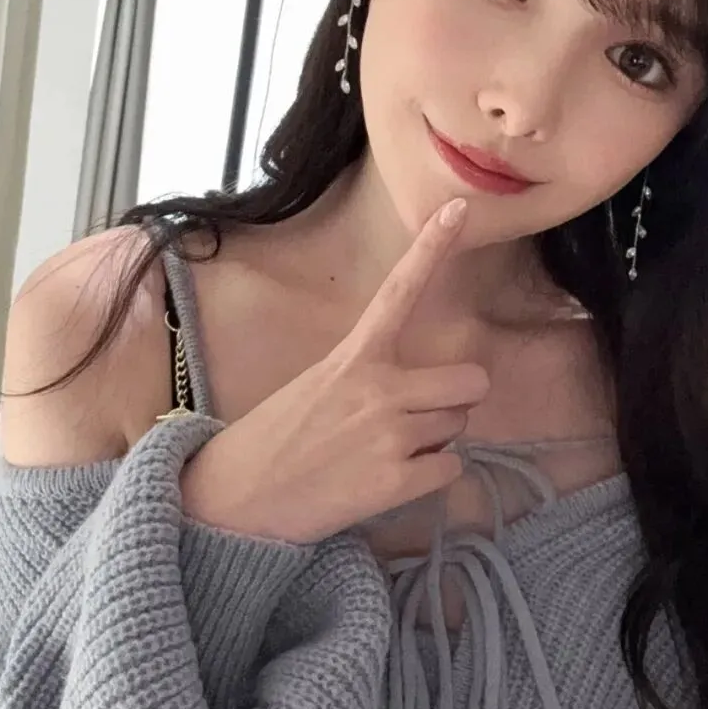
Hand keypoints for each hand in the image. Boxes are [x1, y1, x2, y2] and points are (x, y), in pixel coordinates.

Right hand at [180, 199, 489, 543]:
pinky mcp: (396, 481)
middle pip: (470, 382)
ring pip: (459, 426)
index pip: (399, 291)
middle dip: (456, 400)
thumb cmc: (276, 440)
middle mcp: (379, 389)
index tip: (459, 209)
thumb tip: (421, 395)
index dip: (433, 248)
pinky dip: (432, 476)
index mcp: (353, 357)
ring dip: (437, 439)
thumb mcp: (317, 384)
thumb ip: (369, 376)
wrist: (236, 500)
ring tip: (386, 452)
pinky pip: (452, 469)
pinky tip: (391, 480)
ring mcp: (390, 435)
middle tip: (420, 417)